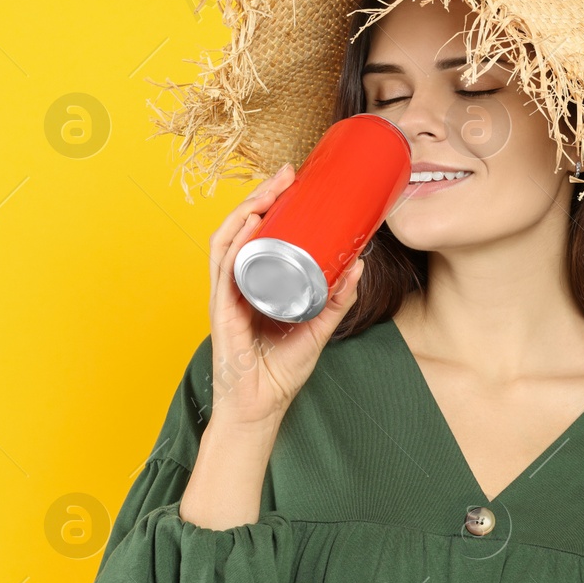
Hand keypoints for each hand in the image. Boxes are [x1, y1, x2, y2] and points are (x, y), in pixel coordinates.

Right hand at [205, 162, 367, 432]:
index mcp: (254, 282)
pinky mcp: (223, 312)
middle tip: (286, 174)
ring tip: (270, 190)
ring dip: (246, 210)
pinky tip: (250, 226)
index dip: (270, 201)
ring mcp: (226, 296)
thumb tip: (360, 265)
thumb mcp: (317, 327)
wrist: (260, 408)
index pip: (255, 232)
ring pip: (228, 241)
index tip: (294, 179)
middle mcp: (235, 283)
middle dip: (260, 195)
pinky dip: (236, 245)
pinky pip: (225, 271)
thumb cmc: (280, 371)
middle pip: (240, 228)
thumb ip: (336, 299)